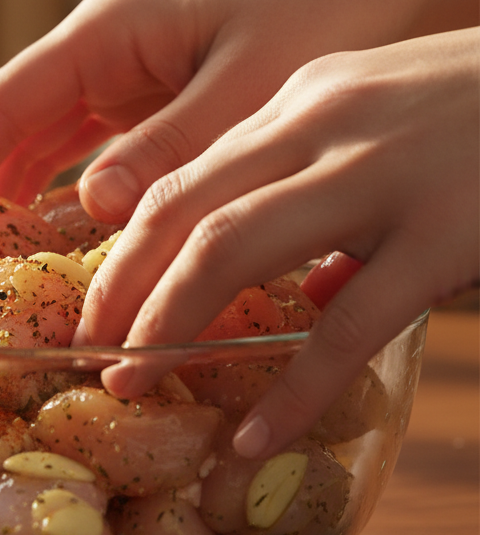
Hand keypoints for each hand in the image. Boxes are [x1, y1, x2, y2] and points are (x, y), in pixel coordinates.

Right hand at [0, 0, 478, 229]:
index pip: (3, 104)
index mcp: (108, 34)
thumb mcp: (248, 85)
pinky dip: (66, 205)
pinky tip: (54, 249)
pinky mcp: (153, 113)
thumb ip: (171, 147)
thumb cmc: (322, 15)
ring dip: (11, 203)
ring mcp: (125, 86)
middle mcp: (102, 58)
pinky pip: (90, 163)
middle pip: (10, 132)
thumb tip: (93, 206)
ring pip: (44, 151)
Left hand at [82, 27, 479, 457]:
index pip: (187, 176)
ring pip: (233, 248)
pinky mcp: (448, 229)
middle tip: (90, 351)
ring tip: (132, 383)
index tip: (100, 301)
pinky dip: (291, 389)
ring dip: (168, 323)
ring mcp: (383, 172)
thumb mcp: (393, 120)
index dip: (129, 247)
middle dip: (122, 287)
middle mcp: (323, 122)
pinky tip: (257, 436)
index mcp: (303, 97)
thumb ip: (331, 189)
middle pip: (184, 209)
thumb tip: (312, 291)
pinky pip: (348, 324)